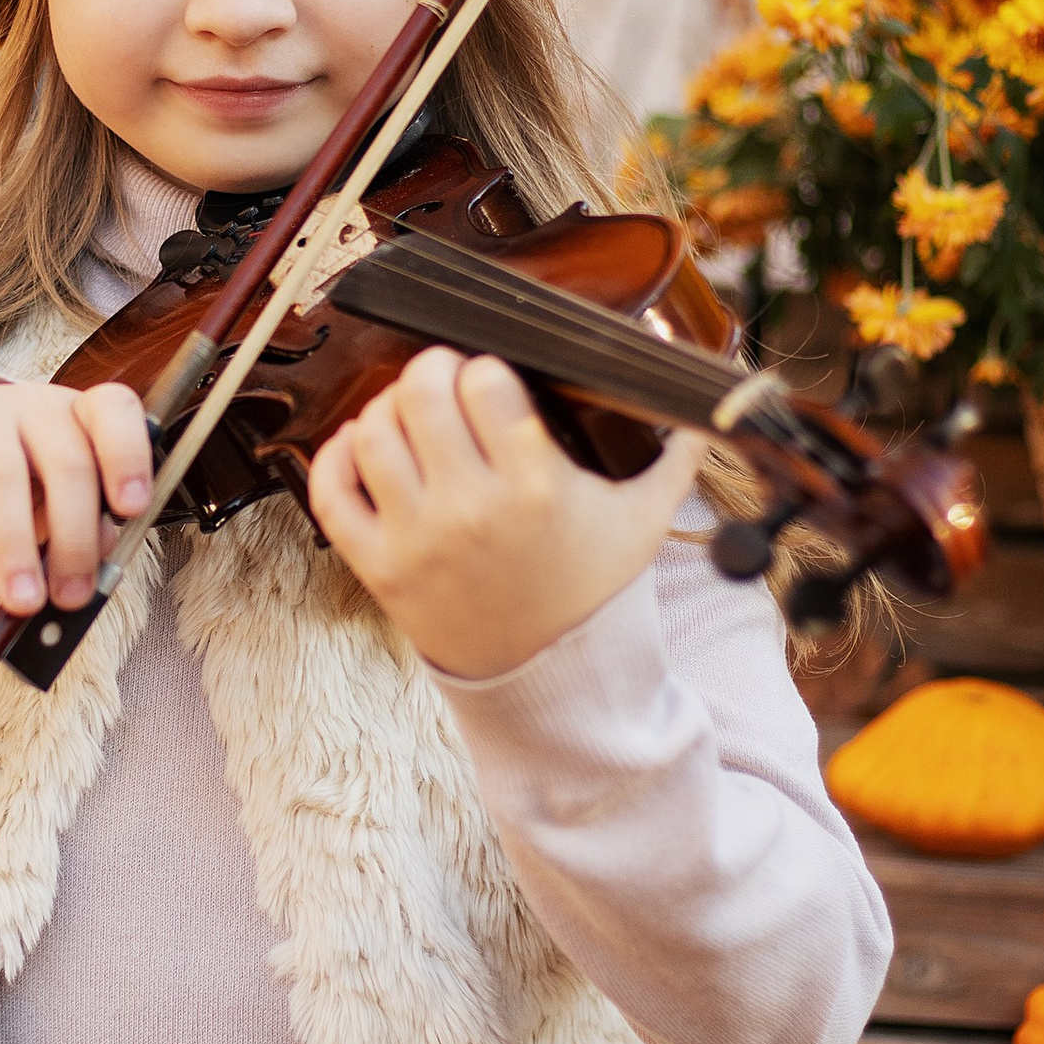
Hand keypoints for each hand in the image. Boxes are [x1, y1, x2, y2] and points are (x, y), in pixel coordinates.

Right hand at [0, 380, 156, 615]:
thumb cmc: (24, 474)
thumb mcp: (61, 492)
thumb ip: (86, 521)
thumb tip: (94, 560)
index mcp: (79, 413)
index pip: (114, 411)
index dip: (127, 456)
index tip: (130, 509)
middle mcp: (33, 405)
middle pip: (65, 462)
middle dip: (73, 538)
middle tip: (72, 596)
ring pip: (1, 476)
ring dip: (16, 548)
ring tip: (23, 602)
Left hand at [306, 344, 700, 683]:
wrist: (550, 675)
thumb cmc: (592, 590)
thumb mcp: (644, 522)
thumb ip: (676, 454)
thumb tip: (712, 400)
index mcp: (537, 487)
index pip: (486, 381)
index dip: (485, 368)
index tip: (492, 380)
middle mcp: (472, 510)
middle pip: (423, 394)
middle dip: (433, 373)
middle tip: (444, 383)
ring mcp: (418, 540)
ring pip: (373, 432)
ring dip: (388, 409)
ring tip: (411, 416)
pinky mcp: (379, 568)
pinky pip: (331, 492)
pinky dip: (338, 457)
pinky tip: (364, 449)